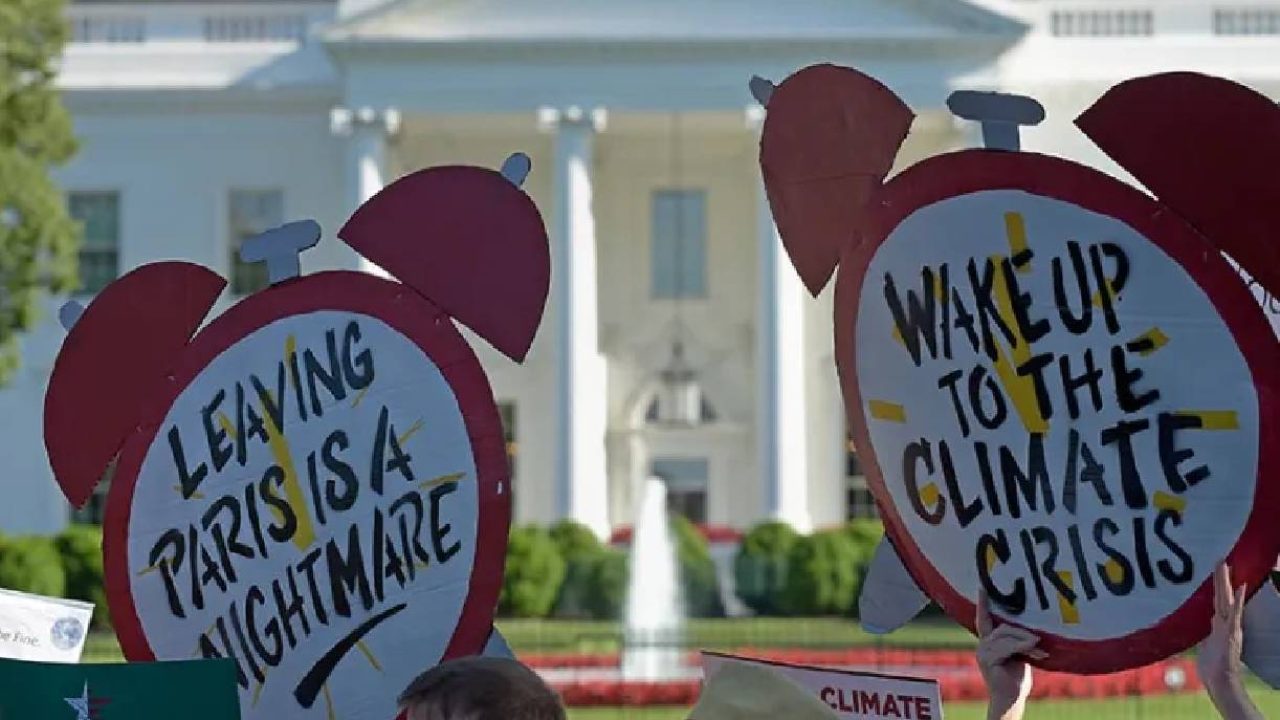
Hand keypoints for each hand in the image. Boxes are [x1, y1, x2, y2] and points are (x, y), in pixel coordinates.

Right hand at [976, 588, 1043, 719]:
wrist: (1010, 699)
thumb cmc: (1016, 680)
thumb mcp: (1019, 656)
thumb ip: (1019, 643)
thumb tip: (1033, 634)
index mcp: (989, 643)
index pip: (983, 620)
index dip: (983, 604)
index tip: (982, 587)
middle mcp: (982, 645)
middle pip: (1003, 628)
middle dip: (1022, 634)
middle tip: (1039, 643)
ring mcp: (983, 652)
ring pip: (1006, 636)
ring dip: (1025, 642)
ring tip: (1039, 650)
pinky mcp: (987, 659)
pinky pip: (1007, 647)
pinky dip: (1022, 647)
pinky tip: (1034, 651)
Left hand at [1197, 562, 1262, 719]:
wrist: (1219, 681)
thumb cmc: (1212, 666)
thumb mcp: (1206, 644)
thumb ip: (1207, 633)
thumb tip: (1205, 624)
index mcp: (1217, 624)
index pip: (1217, 600)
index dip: (1217, 585)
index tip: (1216, 568)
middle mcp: (1225, 622)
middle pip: (1221, 595)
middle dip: (1220, 577)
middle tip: (1220, 558)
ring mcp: (1230, 626)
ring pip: (1227, 599)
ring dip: (1226, 582)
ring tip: (1226, 564)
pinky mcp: (1233, 633)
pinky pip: (1236, 613)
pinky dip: (1239, 600)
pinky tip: (1242, 587)